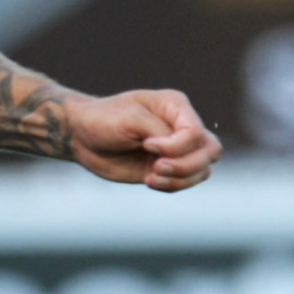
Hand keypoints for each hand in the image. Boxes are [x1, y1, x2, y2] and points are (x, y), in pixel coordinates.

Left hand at [65, 88, 220, 191]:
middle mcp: (182, 126)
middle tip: (156, 167)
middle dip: (186, 165)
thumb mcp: (130, 118)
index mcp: (176, 106)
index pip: (196, 132)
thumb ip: (158, 131)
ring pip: (203, 169)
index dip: (177, 146)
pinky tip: (150, 180)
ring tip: (152, 176)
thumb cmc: (104, 119)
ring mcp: (177, 149)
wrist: (82, 136)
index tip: (147, 144)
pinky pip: (186, 182)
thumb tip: (174, 151)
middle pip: (211, 151)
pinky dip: (172, 186)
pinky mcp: (167, 168)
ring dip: (180, 178)